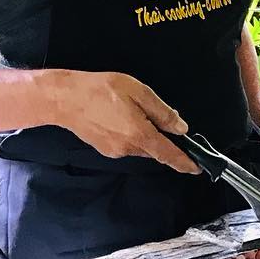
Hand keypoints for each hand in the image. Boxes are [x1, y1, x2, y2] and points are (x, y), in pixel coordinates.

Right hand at [50, 70, 199, 173]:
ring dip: (146, 136)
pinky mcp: (105, 150)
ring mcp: (115, 151)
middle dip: (163, 140)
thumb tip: (180, 128)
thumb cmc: (100, 90)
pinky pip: (128, 146)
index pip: (168, 154)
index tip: (197, 168)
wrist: (63, 99)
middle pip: (156, 150)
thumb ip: (162, 112)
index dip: (184, 162)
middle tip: (159, 120)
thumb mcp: (138, 92)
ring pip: (142, 148)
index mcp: (139, 134)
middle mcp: (128, 148)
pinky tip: (122, 119)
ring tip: (133, 112)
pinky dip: (132, 136)